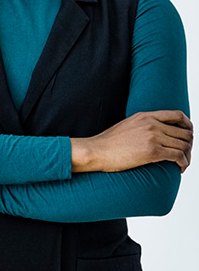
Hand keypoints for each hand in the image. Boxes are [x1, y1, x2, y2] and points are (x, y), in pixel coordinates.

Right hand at [71, 110, 192, 172]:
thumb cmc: (107, 143)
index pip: (178, 115)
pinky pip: (178, 156)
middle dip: (189, 145)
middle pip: (185, 133)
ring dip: (187, 156)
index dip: (188, 125)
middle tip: (185, 154)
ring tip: (183, 163)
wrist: (96, 151)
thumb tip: (154, 133)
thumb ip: (142, 125)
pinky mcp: (152, 152)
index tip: (188, 134)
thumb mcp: (127, 125)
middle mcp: (152, 124)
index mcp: (146, 116)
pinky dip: (183, 163)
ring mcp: (153, 137)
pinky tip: (179, 168)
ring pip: (184, 145)